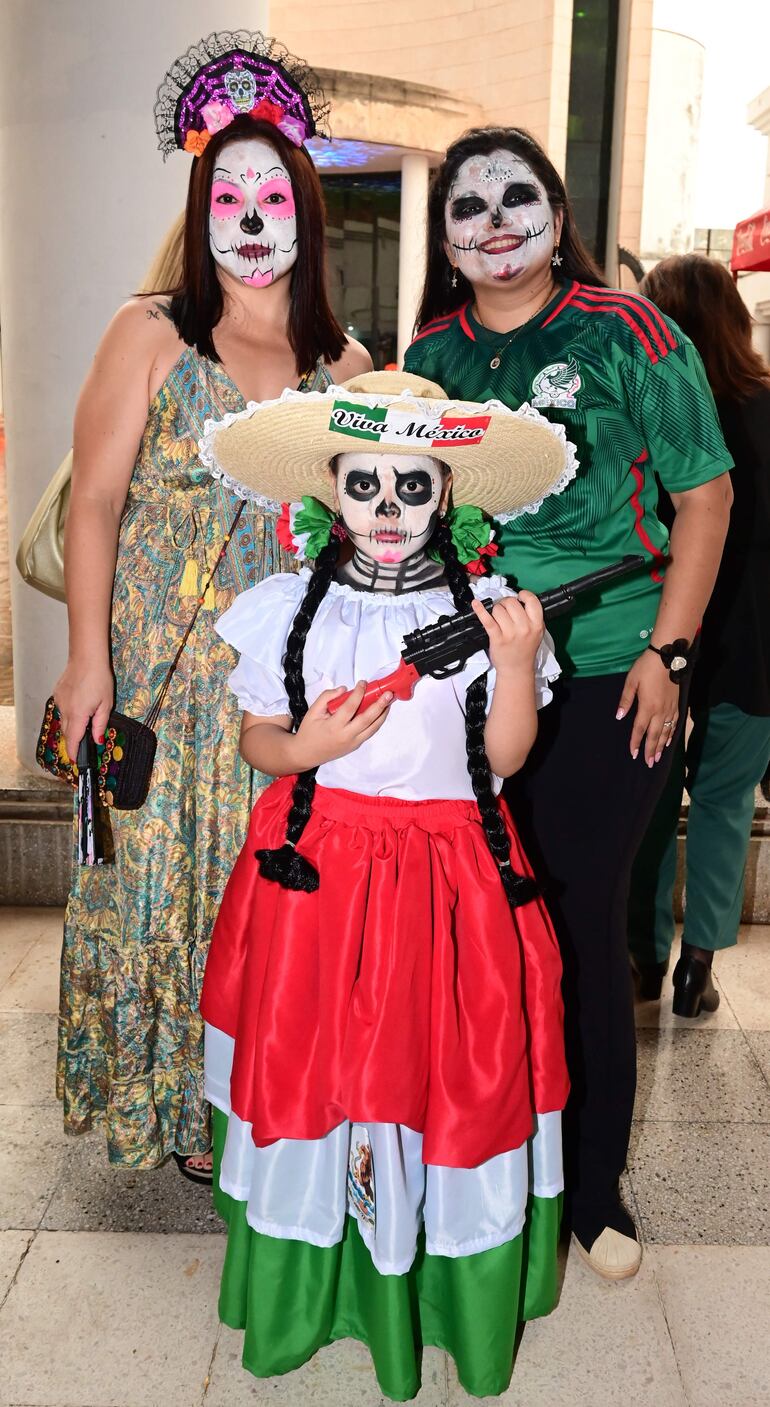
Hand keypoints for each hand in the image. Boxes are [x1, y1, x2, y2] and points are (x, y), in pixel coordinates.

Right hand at [54, 658, 114, 761]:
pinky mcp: (57, 694)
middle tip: (83, 745)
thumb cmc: (99, 678)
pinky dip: (70, 712)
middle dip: (74, 741)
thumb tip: (97, 740)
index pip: (73, 740)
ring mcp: (59, 701)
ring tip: (86, 717)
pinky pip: (63, 709)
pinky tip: (80, 703)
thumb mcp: (106, 704)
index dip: (74, 753)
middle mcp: (65, 710)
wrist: (86, 658)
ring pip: (64, 720)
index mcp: (78, 714)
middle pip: (68, 732)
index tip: (76, 761)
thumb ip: (100, 724)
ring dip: (73, 724)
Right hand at [293, 682, 392, 769]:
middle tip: (389, 694)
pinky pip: (370, 732)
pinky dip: (377, 722)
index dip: (359, 693)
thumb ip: (327, 697)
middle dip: (380, 705)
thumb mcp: (312, 711)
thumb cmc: (309, 731)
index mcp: (333, 726)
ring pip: (373, 728)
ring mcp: (352, 743)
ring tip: (389, 701)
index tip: (363, 683)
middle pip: (367, 719)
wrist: (306, 753)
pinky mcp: (356, 745)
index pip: (350, 707)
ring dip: (383, 714)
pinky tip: (381, 711)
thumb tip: (344, 689)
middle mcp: (346, 736)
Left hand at [471, 592, 543, 675]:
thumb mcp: (537, 632)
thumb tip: (519, 600)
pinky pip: (487, 620)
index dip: (523, 595)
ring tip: (498, 619)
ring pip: (498, 609)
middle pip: (511, 602)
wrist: (516, 669)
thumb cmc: (525, 650)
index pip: (532, 600)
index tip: (519, 597)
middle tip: (505, 611)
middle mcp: (525, 628)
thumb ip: (532, 616)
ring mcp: (510, 633)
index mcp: (537, 624)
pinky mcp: (497, 638)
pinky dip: (480, 610)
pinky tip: (476, 604)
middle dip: (506, 604)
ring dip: (496, 611)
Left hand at [616, 650, 679, 764]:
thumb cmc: (646, 668)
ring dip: (662, 745)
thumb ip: (625, 700)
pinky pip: (675, 723)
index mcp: (647, 707)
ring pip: (666, 731)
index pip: (639, 729)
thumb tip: (619, 717)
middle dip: (651, 750)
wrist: (668, 657)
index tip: (633, 754)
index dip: (635, 742)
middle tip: (649, 763)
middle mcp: (660, 711)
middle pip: (655, 735)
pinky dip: (672, 734)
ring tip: (659, 757)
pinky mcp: (677, 704)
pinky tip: (670, 740)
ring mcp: (671, 708)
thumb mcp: (631, 682)